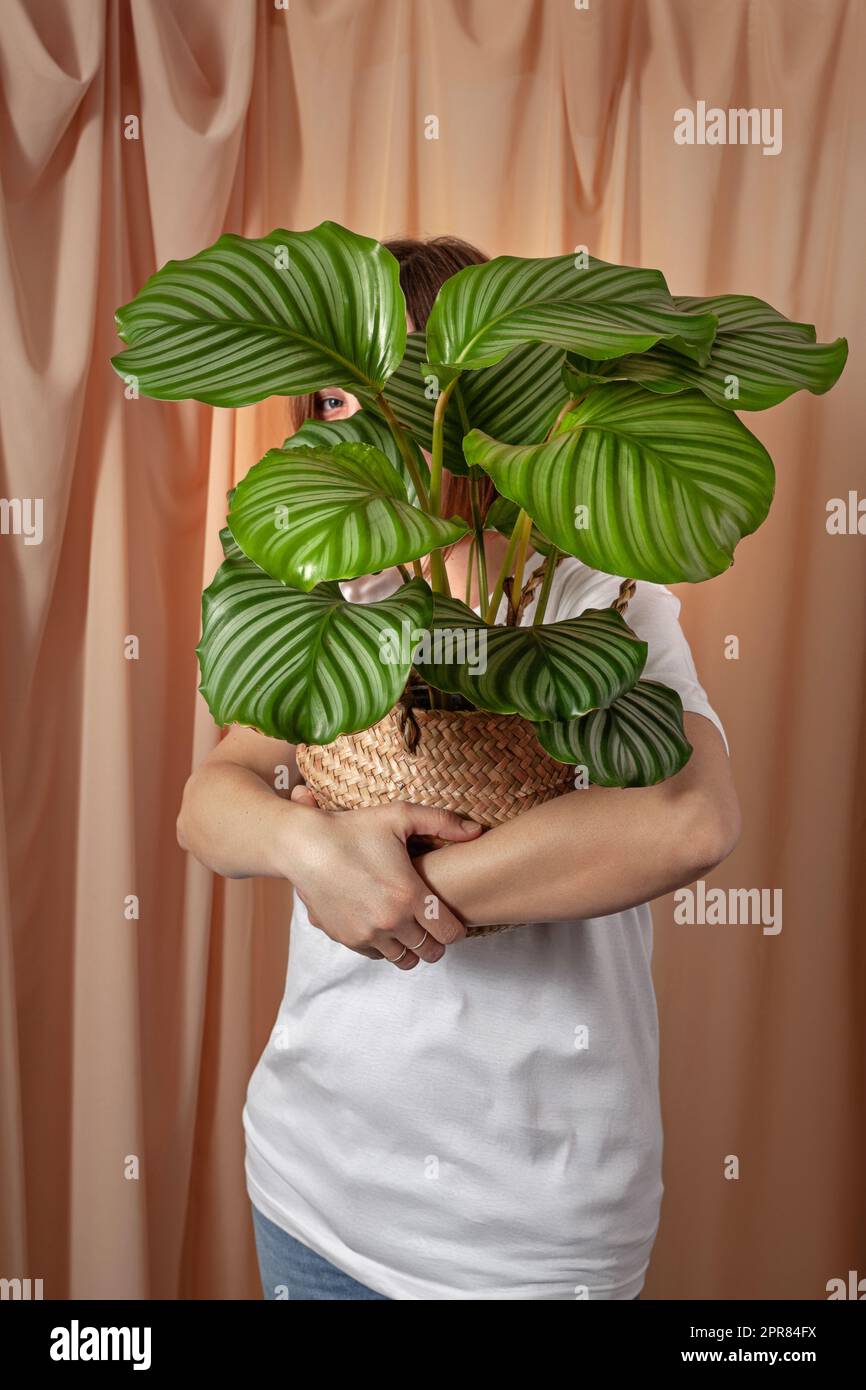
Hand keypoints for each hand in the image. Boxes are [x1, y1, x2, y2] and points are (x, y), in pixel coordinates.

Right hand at [285, 786, 482, 968]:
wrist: (304, 847)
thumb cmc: (353, 829)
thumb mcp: (400, 816)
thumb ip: (443, 822)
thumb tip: (477, 831)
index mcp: (409, 895)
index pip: (450, 933)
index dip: (456, 927)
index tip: (450, 916)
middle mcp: (390, 922)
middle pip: (430, 952)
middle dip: (436, 941)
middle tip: (432, 923)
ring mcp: (367, 934)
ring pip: (405, 959)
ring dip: (411, 946)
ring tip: (409, 926)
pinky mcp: (347, 939)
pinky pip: (378, 956)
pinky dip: (385, 946)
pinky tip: (384, 925)